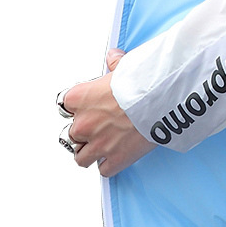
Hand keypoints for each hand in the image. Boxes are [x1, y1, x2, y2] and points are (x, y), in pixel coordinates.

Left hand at [63, 49, 155, 176]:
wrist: (161, 100)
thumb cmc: (143, 82)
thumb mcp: (127, 67)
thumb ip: (116, 64)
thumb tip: (114, 56)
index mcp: (80, 98)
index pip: (64, 107)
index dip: (78, 108)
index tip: (89, 108)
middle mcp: (83, 123)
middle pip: (72, 134)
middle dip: (85, 132)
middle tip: (101, 127)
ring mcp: (97, 144)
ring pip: (81, 157)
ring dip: (91, 152)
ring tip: (106, 145)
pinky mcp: (114, 159)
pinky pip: (103, 170)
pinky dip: (110, 165)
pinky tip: (119, 156)